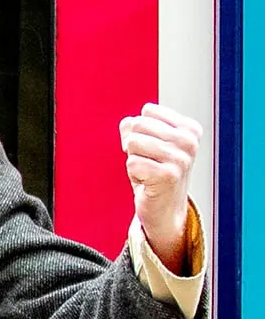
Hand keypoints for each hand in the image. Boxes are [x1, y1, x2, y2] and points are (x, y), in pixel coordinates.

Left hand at [120, 103, 202, 270]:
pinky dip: (133, 174)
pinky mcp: (169, 176)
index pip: (148, 111)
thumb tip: (128, 124)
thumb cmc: (154, 170)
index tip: (152, 147)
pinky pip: (132, 163)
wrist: (165, 207)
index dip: (140, 129)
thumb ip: (133, 125)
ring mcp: (181, 159)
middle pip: (138, 125)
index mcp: (190, 129)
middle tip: (148, 161)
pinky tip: (148, 182)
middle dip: (134, 145)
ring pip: (133, 143)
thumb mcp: (146, 142)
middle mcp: (190, 142)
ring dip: (133, 160)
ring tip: (148, 171)